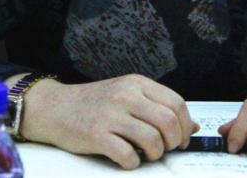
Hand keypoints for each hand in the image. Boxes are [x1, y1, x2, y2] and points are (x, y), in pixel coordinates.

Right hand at [15, 74, 197, 169]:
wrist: (54, 107)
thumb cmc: (94, 103)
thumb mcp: (127, 95)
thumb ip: (157, 107)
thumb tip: (191, 127)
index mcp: (136, 83)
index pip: (176, 103)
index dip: (185, 125)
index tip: (182, 139)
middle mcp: (126, 96)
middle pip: (168, 122)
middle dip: (174, 142)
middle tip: (167, 149)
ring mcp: (110, 115)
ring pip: (152, 139)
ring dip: (155, 154)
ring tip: (147, 154)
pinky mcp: (96, 135)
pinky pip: (127, 155)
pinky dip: (133, 163)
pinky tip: (128, 159)